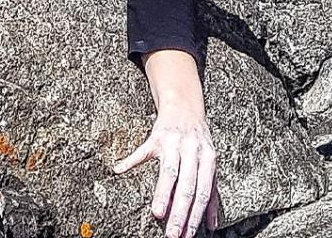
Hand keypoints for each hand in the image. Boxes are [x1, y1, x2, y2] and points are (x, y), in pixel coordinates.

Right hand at [114, 112, 219, 237]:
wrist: (185, 106)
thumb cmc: (198, 141)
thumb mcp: (208, 163)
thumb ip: (210, 192)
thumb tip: (212, 224)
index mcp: (208, 159)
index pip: (203, 191)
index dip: (196, 214)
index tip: (188, 234)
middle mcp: (193, 150)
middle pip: (188, 186)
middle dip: (181, 212)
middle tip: (173, 233)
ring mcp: (175, 143)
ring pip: (170, 171)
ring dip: (164, 194)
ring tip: (158, 213)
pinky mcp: (157, 137)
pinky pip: (142, 151)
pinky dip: (130, 160)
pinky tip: (119, 170)